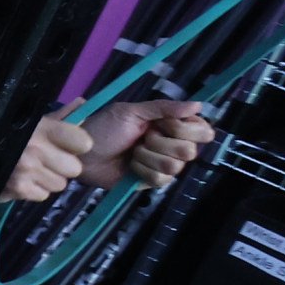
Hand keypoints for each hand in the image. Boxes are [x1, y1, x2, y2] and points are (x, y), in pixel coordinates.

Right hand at [7, 114, 89, 204]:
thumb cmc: (7, 130)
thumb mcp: (32, 119)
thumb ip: (60, 116)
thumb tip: (82, 103)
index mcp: (43, 127)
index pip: (83, 142)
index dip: (77, 145)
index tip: (66, 144)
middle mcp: (36, 148)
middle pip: (74, 169)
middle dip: (62, 166)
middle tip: (46, 160)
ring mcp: (26, 169)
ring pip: (59, 184)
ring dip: (47, 179)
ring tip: (31, 169)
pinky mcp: (18, 188)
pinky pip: (43, 195)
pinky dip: (33, 190)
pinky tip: (21, 179)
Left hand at [78, 96, 211, 187]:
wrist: (81, 153)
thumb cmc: (103, 128)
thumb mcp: (131, 111)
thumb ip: (164, 108)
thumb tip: (199, 104)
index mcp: (171, 125)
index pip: (203, 130)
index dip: (187, 128)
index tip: (164, 124)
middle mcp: (172, 145)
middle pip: (190, 150)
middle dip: (161, 142)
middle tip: (143, 137)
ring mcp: (164, 164)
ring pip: (175, 166)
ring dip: (147, 156)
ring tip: (132, 151)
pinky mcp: (153, 181)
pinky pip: (161, 179)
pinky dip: (141, 169)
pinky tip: (130, 165)